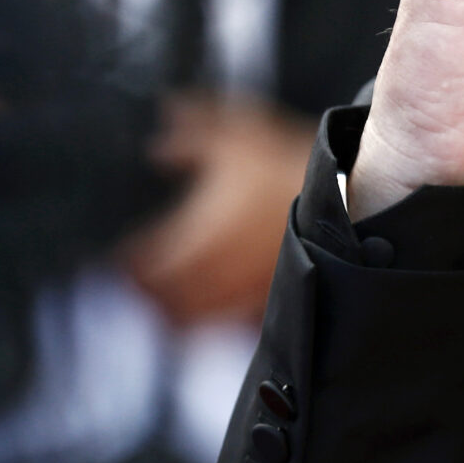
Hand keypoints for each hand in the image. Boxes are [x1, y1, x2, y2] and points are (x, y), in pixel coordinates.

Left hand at [121, 95, 317, 324]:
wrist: (349, 193)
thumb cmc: (289, 165)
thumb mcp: (238, 136)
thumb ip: (193, 136)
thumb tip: (158, 144)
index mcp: (202, 231)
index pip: (149, 263)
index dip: (126, 268)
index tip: (114, 266)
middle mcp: (220, 267)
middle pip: (168, 301)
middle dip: (147, 299)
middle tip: (133, 293)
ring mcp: (248, 288)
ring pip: (199, 320)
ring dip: (177, 318)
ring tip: (164, 312)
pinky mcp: (274, 299)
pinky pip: (236, 326)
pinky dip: (218, 326)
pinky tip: (211, 318)